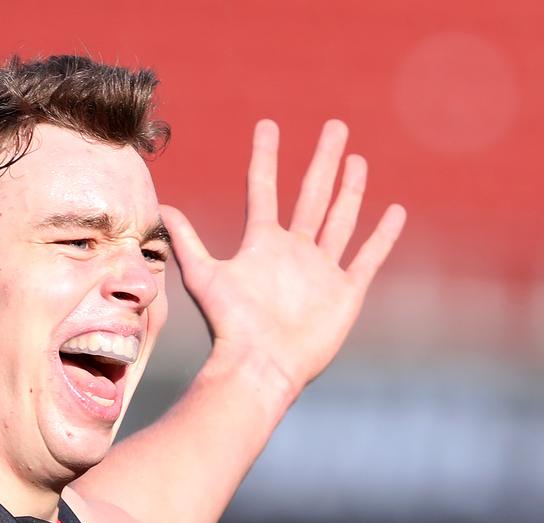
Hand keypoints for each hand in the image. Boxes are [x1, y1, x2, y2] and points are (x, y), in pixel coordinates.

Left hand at [162, 119, 405, 398]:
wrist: (260, 365)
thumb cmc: (230, 325)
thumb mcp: (203, 277)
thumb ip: (186, 241)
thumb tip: (161, 207)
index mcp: (262, 243)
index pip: (263, 188)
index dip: (265, 157)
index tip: (268, 125)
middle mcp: (293, 251)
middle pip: (311, 195)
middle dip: (323, 161)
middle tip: (336, 127)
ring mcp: (321, 270)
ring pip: (341, 219)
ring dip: (350, 190)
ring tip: (357, 159)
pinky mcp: (345, 292)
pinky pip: (368, 257)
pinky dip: (382, 236)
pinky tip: (394, 212)